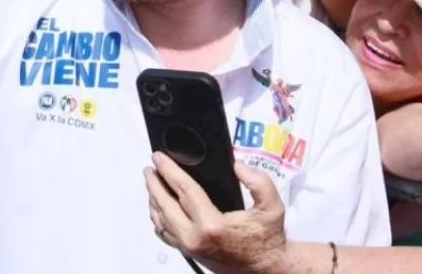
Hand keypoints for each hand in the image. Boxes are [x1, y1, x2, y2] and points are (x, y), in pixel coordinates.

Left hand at [145, 153, 290, 273]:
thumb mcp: (272, 206)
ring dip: (154, 200)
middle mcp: (195, 238)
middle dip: (154, 184)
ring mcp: (190, 248)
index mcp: (211, 225)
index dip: (169, 171)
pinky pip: (165, 235)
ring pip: (161, 221)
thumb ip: (259, 182)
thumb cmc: (268, 240)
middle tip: (150, 168)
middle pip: (164, 205)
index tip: (159, 158)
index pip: (183, 190)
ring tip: (152, 182)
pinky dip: (158, 218)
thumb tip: (237, 166)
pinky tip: (158, 208)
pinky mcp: (189, 253)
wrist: (268, 269)